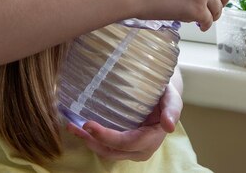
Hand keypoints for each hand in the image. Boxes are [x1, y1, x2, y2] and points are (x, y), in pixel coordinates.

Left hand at [65, 78, 182, 161]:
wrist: (165, 97)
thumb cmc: (167, 95)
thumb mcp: (173, 98)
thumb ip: (172, 109)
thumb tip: (169, 125)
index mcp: (151, 140)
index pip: (124, 142)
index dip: (105, 136)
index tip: (88, 124)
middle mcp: (140, 150)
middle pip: (111, 150)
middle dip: (91, 140)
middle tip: (73, 125)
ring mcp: (131, 149)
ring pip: (106, 151)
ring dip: (88, 141)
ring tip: (72, 127)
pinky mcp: (123, 145)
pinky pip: (106, 146)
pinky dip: (93, 138)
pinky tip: (81, 127)